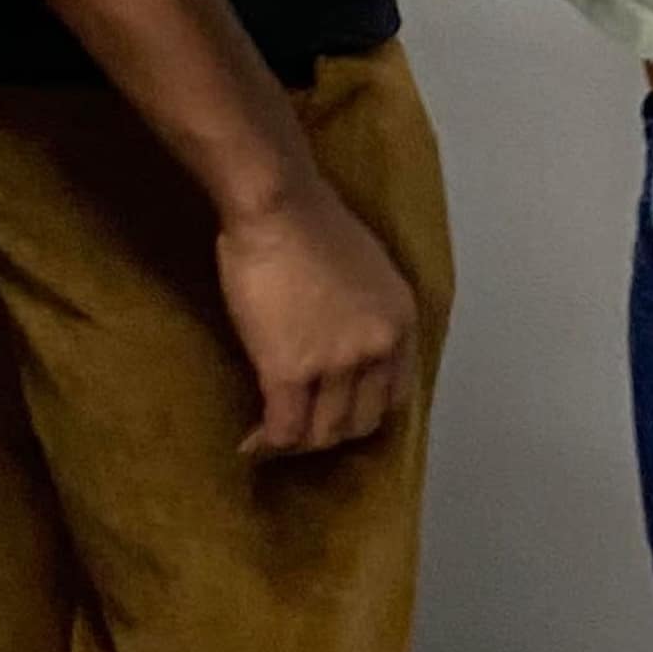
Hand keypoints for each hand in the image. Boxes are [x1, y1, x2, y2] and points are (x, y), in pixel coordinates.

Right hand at [215, 184, 417, 461]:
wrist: (278, 207)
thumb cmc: (313, 225)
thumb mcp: (369, 272)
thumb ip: (367, 316)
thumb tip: (345, 346)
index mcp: (401, 322)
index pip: (395, 396)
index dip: (363, 412)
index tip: (337, 413)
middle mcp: (378, 347)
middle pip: (360, 422)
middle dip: (329, 433)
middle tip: (300, 427)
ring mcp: (337, 363)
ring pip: (322, 433)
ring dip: (297, 441)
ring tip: (274, 436)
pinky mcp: (290, 371)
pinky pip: (284, 429)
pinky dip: (267, 444)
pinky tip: (251, 444)